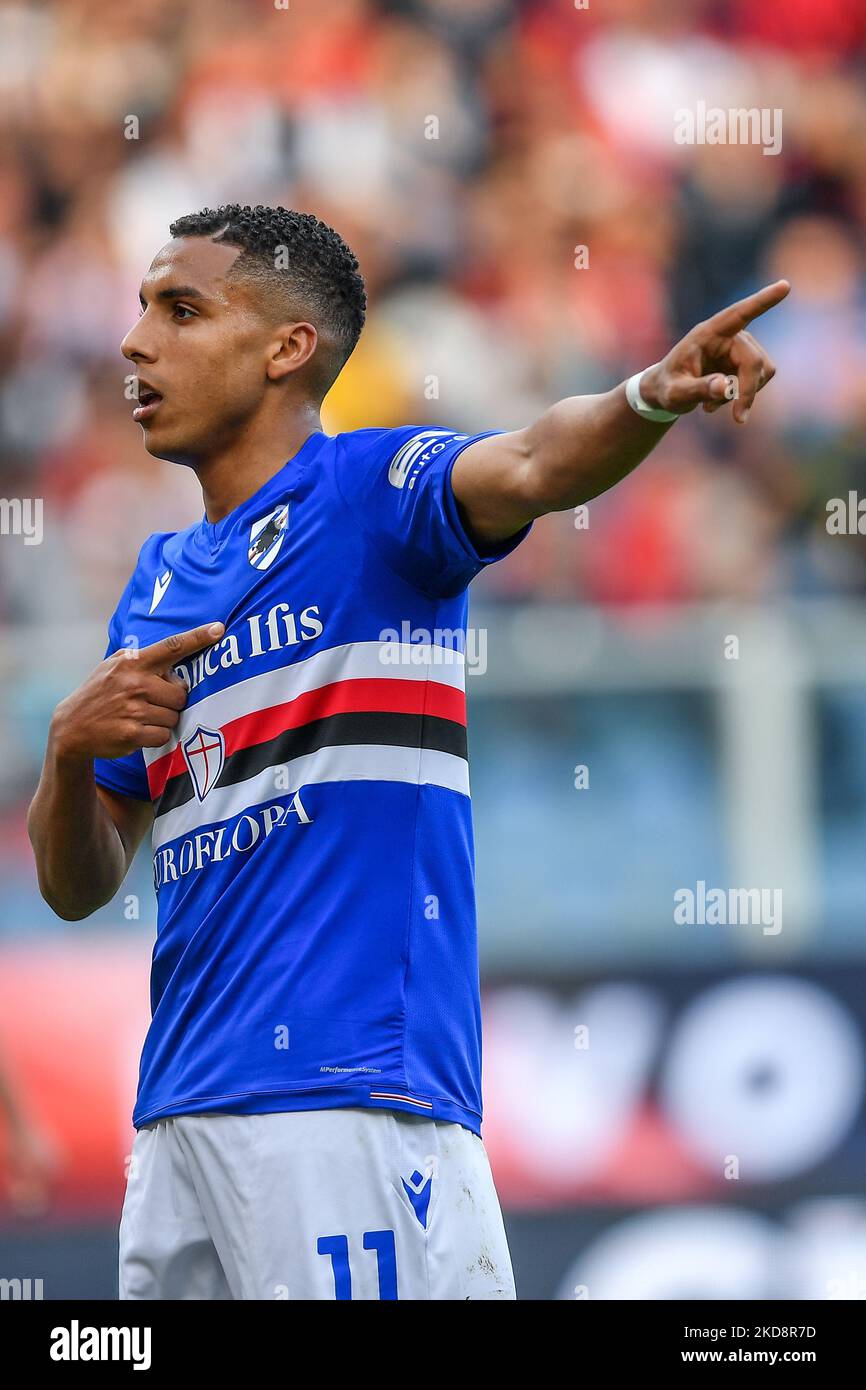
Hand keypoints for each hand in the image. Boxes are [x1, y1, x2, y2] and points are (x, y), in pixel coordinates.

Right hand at [50, 621, 224, 761]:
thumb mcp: (114, 666)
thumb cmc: (101, 693)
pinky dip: (155, 736)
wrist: (71, 727)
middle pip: (181, 694)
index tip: (218, 629)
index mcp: (132, 662)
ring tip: (140, 717)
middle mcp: (133, 683)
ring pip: (174, 717)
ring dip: (163, 720)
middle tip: (150, 703)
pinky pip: (163, 735)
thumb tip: (176, 663)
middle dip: (171, 702)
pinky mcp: (131, 734)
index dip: (197, 638)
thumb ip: (143, 660)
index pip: (171, 647)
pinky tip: (136, 731)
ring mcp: (132, 709)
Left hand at [639, 280, 789, 423]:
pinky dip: (744, 396)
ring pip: (763, 371)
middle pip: (755, 361)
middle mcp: (729, 335)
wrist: (666, 390)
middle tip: (738, 418)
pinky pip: (759, 380)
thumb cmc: (666, 387)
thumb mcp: (675, 394)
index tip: (785, 286)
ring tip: (711, 406)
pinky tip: (719, 401)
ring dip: (744, 394)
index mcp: (708, 333)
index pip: (739, 313)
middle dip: (748, 392)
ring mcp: (740, 347)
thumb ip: (697, 390)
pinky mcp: (746, 360)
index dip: (763, 301)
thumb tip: (725, 387)